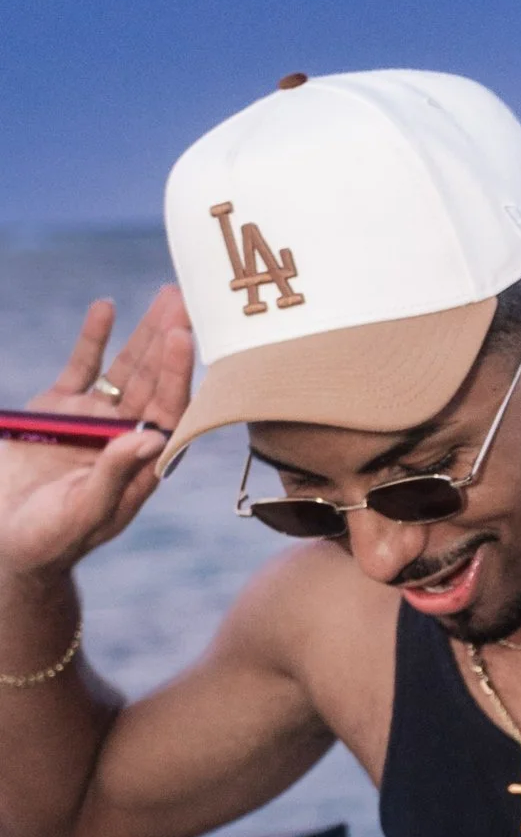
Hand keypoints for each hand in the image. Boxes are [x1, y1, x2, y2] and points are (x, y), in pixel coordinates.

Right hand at [0, 291, 191, 579]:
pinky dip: (94, 338)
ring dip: (144, 334)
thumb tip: (151, 438)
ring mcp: (94, 419)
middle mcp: (125, 435)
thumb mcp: (84, 511)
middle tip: (187, 299)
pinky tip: (107, 307)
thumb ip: (115, 475)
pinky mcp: (59, 408)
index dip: (177, 374)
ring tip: (166, 296)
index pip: (169, 411)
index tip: (183, 336)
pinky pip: (82, 367)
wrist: (8, 541)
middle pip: (156, 381)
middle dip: (171, 342)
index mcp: (142, 463)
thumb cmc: (53, 539)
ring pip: (126, 369)